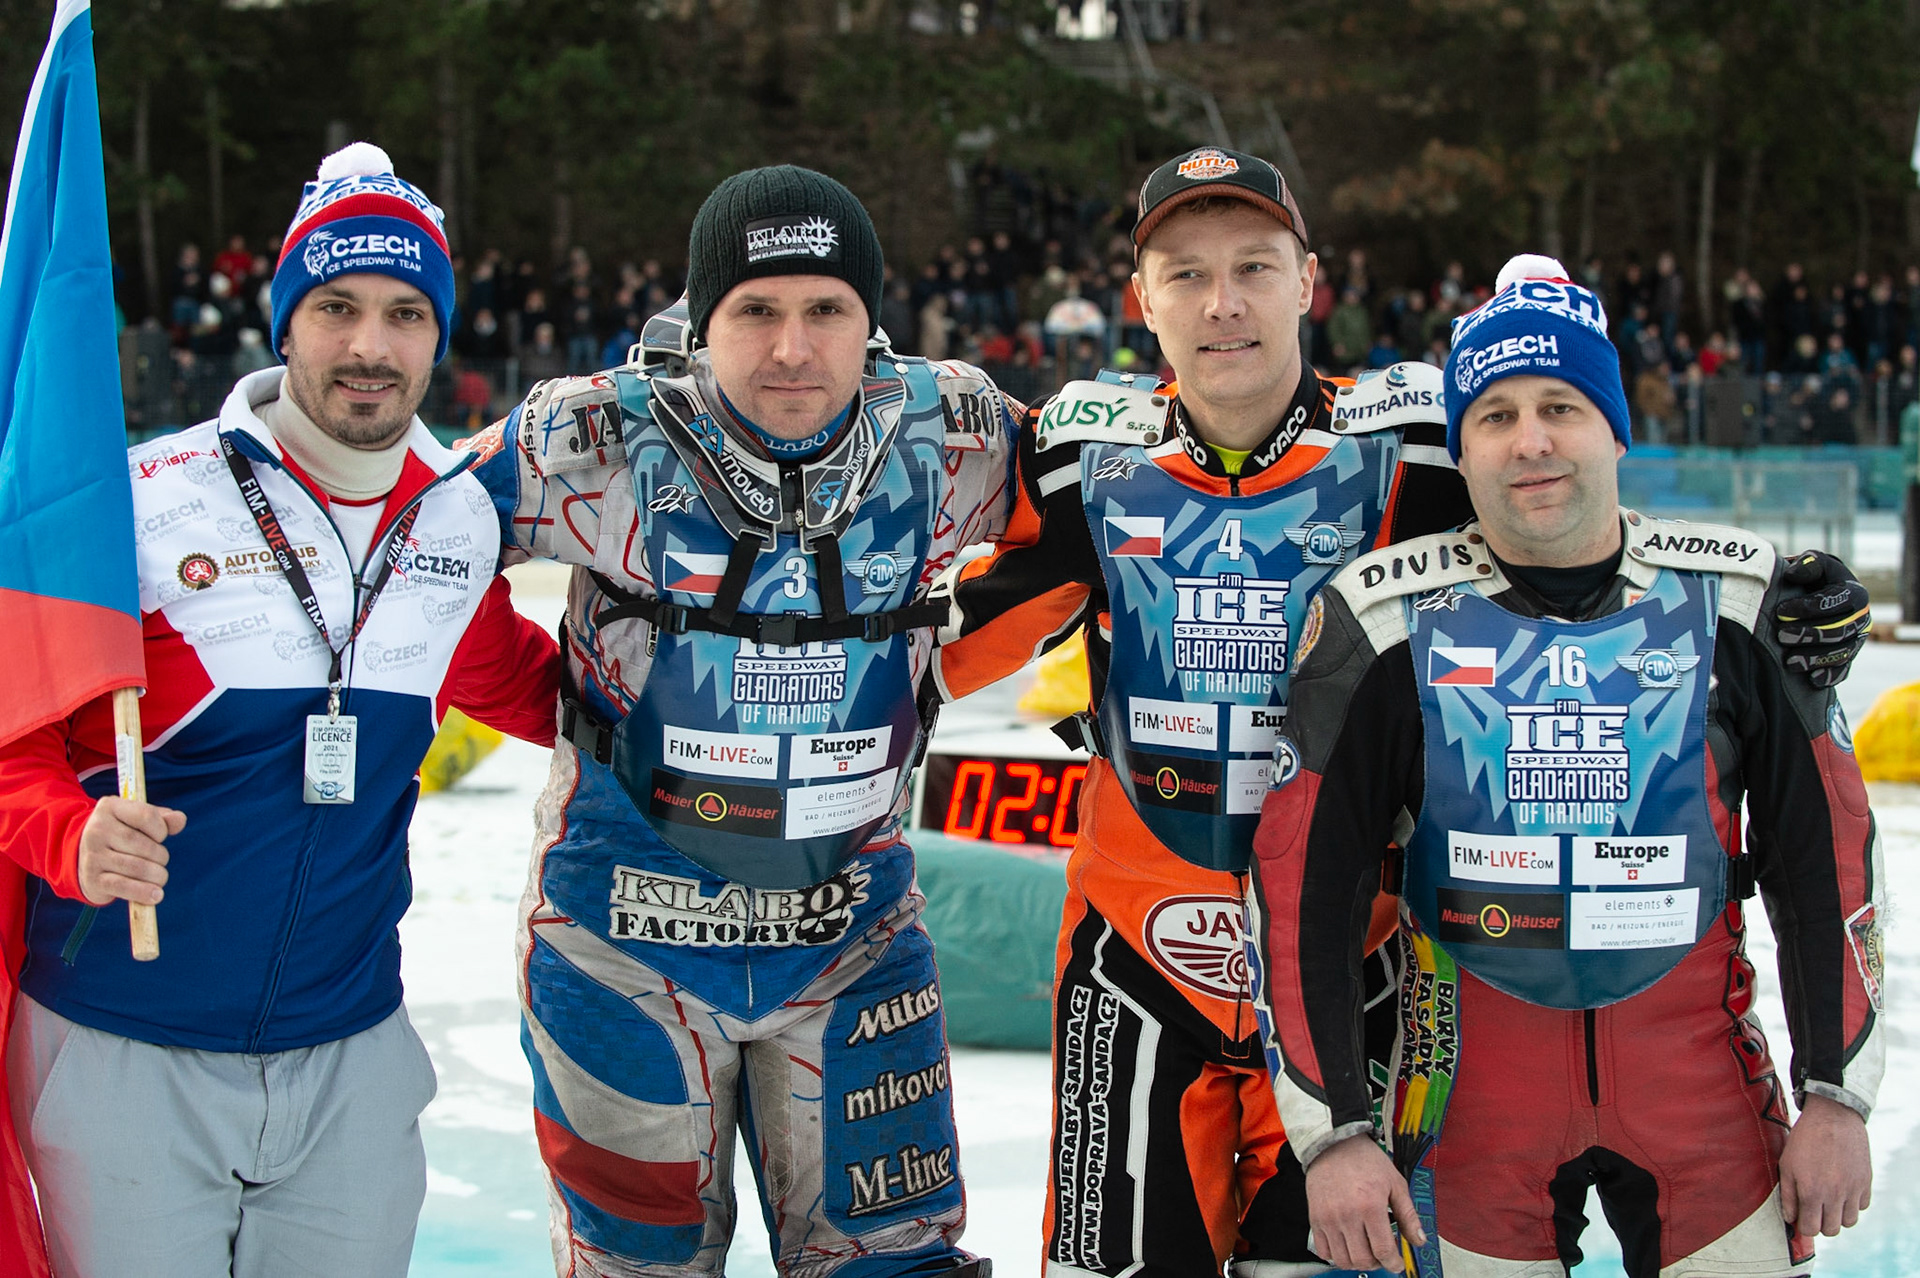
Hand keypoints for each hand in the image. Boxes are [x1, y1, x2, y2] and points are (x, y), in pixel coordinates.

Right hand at [76, 796, 182, 906]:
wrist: (83, 857)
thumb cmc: (121, 834)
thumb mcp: (138, 820)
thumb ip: (162, 818)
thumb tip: (179, 820)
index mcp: (110, 807)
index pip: (147, 816)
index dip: (162, 830)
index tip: (159, 837)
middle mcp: (97, 829)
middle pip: (144, 846)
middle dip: (161, 856)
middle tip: (160, 861)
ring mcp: (92, 855)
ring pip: (137, 868)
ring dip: (157, 876)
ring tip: (160, 877)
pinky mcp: (92, 878)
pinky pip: (123, 886)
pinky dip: (143, 892)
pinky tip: (156, 895)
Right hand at [1304, 1133, 1426, 1272]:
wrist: (1334, 1143)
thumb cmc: (1364, 1159)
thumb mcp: (1395, 1183)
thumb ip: (1408, 1214)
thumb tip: (1418, 1239)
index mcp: (1370, 1206)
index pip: (1383, 1251)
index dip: (1393, 1263)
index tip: (1396, 1263)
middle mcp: (1347, 1215)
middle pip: (1362, 1260)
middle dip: (1376, 1264)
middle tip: (1381, 1256)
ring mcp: (1328, 1218)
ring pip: (1342, 1259)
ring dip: (1357, 1262)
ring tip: (1364, 1251)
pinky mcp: (1315, 1218)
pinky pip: (1323, 1250)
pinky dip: (1336, 1255)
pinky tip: (1346, 1245)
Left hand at [1775, 551, 1869, 687]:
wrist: (1817, 597)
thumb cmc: (1812, 579)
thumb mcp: (1813, 565)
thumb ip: (1807, 565)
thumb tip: (1793, 574)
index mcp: (1854, 593)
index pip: (1835, 601)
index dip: (1808, 607)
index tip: (1781, 611)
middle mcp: (1860, 618)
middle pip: (1838, 630)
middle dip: (1809, 634)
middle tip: (1782, 636)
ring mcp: (1856, 640)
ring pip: (1841, 653)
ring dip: (1815, 659)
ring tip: (1790, 661)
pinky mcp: (1849, 658)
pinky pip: (1844, 671)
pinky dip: (1829, 676)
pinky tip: (1812, 679)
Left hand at [1778, 1094, 1871, 1240]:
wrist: (1833, 1117)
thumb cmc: (1805, 1140)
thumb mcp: (1787, 1164)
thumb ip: (1788, 1195)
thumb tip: (1790, 1219)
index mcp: (1811, 1191)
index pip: (1810, 1229)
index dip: (1804, 1226)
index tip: (1801, 1217)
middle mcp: (1834, 1194)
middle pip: (1831, 1230)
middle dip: (1821, 1223)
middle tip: (1815, 1209)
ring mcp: (1853, 1189)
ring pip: (1849, 1222)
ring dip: (1838, 1216)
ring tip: (1829, 1200)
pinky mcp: (1866, 1182)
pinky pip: (1862, 1206)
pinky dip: (1853, 1203)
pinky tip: (1842, 1189)